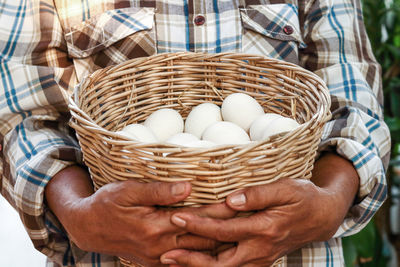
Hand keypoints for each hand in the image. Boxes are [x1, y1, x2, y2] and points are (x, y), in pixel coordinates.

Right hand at [45, 166, 235, 266]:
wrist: (88, 228)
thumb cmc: (107, 204)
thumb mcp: (128, 191)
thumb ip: (159, 191)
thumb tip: (188, 187)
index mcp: (156, 226)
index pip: (198, 218)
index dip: (221, 210)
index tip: (241, 202)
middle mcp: (161, 246)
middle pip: (203, 239)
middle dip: (227, 230)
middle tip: (250, 219)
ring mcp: (158, 258)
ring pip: (198, 254)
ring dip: (219, 245)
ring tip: (241, 235)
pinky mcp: (155, 262)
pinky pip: (185, 262)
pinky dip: (203, 256)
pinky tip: (216, 250)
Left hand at [160, 153, 358, 266]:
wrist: (321, 217)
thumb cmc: (303, 198)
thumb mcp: (287, 189)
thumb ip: (258, 194)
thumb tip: (231, 199)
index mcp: (265, 229)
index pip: (224, 230)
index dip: (199, 224)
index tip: (177, 216)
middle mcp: (260, 250)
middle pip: (220, 261)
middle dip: (191, 259)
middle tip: (165, 254)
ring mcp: (260, 259)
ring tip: (172, 262)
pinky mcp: (259, 261)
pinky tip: (195, 263)